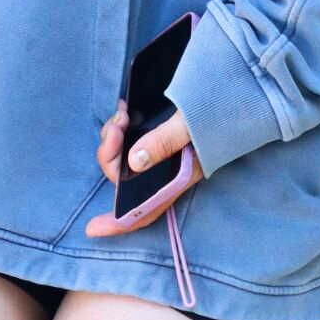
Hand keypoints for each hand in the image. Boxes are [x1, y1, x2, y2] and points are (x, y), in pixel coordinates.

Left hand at [86, 98, 203, 237]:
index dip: (119, 223)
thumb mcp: (191, 125)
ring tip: (123, 113)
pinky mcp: (155, 136)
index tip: (92, 228)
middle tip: (117, 125)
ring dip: (115, 137)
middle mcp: (164, 170)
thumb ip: (165, 142)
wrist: (227, 91)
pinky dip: (121, 128)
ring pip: (123, 157)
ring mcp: (159, 153)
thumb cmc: (215, 110)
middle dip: (111, 154)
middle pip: (125, 178)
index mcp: (176, 178)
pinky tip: (124, 110)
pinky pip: (128, 139)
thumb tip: (134, 162)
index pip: (145, 210)